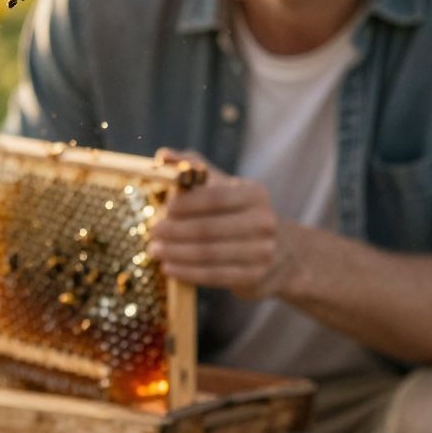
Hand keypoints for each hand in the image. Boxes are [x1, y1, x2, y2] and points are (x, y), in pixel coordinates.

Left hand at [149, 149, 298, 299]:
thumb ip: (194, 169)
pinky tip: (169, 268)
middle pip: (209, 228)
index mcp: (254, 194)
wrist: (279, 253)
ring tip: (155, 250)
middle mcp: (263, 222)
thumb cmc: (238, 213)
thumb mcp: (224, 187)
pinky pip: (214, 275)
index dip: (188, 203)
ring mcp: (261, 251)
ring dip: (176, 253)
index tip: (165, 207)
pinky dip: (188, 272)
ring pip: (209, 254)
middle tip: (152, 230)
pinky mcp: (253, 276)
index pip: (216, 197)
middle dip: (175, 230)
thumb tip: (163, 155)